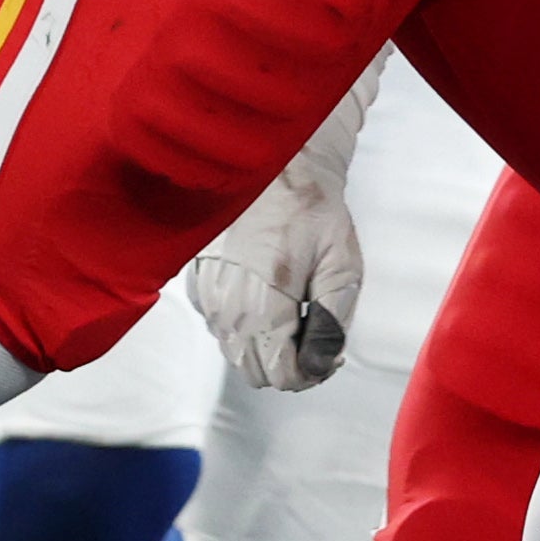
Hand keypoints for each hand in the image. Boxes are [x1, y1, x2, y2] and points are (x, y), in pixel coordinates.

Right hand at [184, 76, 377, 392]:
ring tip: (294, 308)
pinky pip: (221, 326)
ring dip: (266, 344)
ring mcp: (207, 297)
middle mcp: (227, 308)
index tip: (330, 352)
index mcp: (263, 305)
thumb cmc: (310, 208)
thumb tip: (324, 360)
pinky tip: (267, 294)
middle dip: (290, 361)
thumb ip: (334, 319)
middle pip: (256, 371)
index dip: (312, 371)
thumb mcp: (342, 263)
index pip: (281, 374)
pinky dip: (245, 323)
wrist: (272, 166)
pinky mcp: (197, 285)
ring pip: (236, 352)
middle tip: (316, 331)